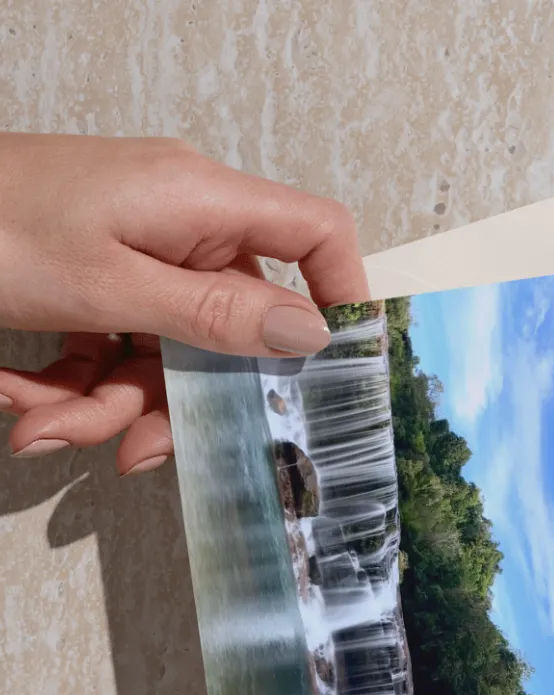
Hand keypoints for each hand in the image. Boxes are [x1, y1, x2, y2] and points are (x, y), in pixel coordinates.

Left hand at [0, 133, 366, 474]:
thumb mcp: (108, 283)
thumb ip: (216, 313)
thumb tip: (310, 333)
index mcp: (198, 202)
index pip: (314, 233)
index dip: (342, 295)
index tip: (337, 370)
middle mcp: (178, 225)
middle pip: (226, 330)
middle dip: (171, 401)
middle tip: (131, 453)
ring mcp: (134, 253)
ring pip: (163, 356)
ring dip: (104, 408)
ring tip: (40, 429)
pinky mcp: (94, 278)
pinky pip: (114, 349)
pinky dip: (72, 388)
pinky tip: (23, 404)